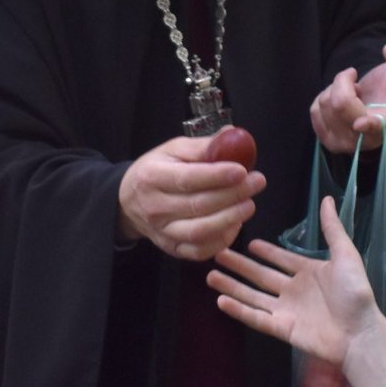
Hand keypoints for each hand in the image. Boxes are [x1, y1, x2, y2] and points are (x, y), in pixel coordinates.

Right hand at [118, 136, 267, 260]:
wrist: (128, 202)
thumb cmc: (155, 171)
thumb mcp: (172, 150)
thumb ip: (202, 146)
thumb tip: (232, 136)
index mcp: (152, 177)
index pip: (187, 179)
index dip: (217, 176)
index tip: (243, 170)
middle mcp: (155, 207)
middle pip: (198, 205)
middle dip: (233, 195)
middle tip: (257, 182)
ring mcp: (162, 232)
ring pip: (200, 232)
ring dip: (230, 219)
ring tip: (249, 204)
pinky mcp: (172, 248)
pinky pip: (200, 250)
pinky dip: (222, 239)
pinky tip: (234, 223)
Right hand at [207, 196, 385, 386]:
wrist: (360, 333)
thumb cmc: (355, 294)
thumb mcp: (346, 256)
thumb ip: (332, 229)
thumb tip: (326, 199)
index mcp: (309, 272)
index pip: (281, 259)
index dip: (266, 251)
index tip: (248, 243)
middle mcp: (293, 290)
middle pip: (260, 276)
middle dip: (239, 265)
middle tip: (217, 253)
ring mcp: (285, 310)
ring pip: (252, 295)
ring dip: (231, 286)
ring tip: (210, 275)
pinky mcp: (281, 329)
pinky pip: (255, 317)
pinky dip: (238, 310)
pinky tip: (220, 301)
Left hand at [309, 44, 385, 152]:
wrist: (374, 105)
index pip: (377, 126)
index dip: (369, 125)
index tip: (360, 123)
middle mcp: (366, 140)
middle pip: (340, 103)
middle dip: (343, 81)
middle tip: (355, 82)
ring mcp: (344, 144)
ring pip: (325, 104)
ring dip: (335, 90)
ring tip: (351, 95)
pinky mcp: (326, 140)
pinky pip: (315, 110)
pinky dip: (325, 99)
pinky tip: (340, 103)